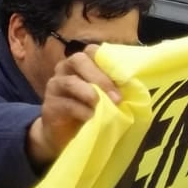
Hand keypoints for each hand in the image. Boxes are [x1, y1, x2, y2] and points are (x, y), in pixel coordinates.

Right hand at [26, 49, 119, 167]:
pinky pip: (65, 104)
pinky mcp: (50, 105)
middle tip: (116, 97)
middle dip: (99, 77)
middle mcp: (66, 69)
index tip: (125, 79)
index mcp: (83, 64)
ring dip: (89, 93)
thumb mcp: (106, 98)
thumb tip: (137, 89)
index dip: (108, 61)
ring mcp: (55, 86)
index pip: (93, 51)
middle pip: (79, 59)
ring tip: (102, 105)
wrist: (66, 136)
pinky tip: (91, 118)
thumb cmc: (92, 112)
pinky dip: (81, 110)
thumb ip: (116, 89)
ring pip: (69, 81)